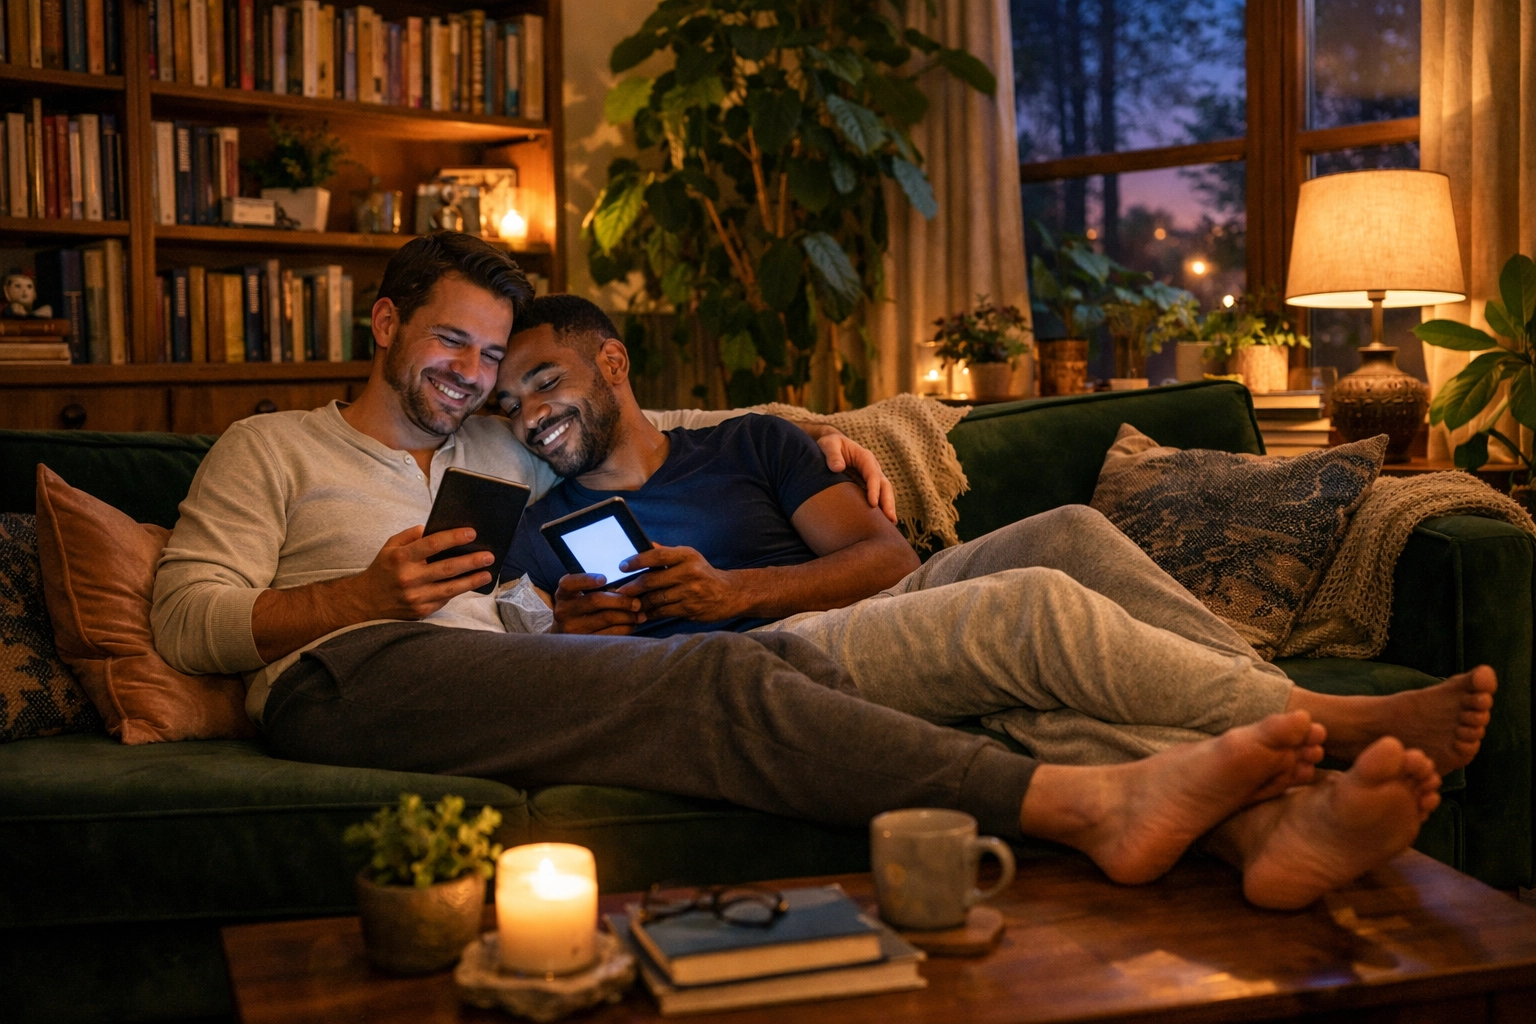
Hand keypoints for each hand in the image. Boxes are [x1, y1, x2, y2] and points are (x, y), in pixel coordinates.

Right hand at [340, 525, 495, 619]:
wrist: (365, 602)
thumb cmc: (383, 570)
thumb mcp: (389, 547)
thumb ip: (409, 535)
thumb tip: (432, 528)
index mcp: (400, 557)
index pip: (431, 545)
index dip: (453, 538)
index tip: (471, 534)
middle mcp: (408, 578)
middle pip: (446, 568)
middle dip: (470, 561)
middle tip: (488, 556)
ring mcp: (415, 597)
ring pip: (450, 589)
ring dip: (471, 580)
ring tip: (487, 573)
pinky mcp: (421, 611)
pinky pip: (444, 599)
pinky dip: (459, 591)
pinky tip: (471, 584)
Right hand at [551, 574, 645, 634]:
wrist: (566, 632)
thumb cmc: (580, 607)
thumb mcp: (579, 594)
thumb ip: (597, 589)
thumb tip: (627, 591)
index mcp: (563, 593)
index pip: (571, 583)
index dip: (587, 580)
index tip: (604, 579)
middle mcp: (564, 611)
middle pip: (595, 601)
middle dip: (621, 600)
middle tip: (637, 603)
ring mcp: (572, 628)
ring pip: (606, 618)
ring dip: (627, 615)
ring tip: (639, 614)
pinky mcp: (583, 642)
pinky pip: (610, 633)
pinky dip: (625, 628)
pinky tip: (632, 624)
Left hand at [615, 544, 739, 620]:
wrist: (728, 593)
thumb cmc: (702, 573)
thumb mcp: (688, 557)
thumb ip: (666, 552)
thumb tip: (644, 544)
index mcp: (687, 555)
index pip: (657, 555)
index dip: (637, 560)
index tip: (622, 566)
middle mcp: (689, 572)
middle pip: (652, 580)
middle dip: (632, 587)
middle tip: (619, 591)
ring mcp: (690, 592)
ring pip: (656, 598)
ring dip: (640, 602)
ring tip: (628, 603)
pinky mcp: (690, 608)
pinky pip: (663, 611)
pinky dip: (651, 612)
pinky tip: (644, 612)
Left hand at [814, 433, 896, 523]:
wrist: (832, 446)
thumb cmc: (830, 445)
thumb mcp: (828, 445)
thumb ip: (832, 454)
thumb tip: (837, 468)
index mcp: (865, 458)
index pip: (873, 475)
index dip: (874, 489)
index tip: (872, 503)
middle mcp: (872, 468)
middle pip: (885, 486)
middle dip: (888, 502)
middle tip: (889, 519)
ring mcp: (872, 478)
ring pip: (884, 494)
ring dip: (888, 508)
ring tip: (890, 525)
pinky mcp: (867, 487)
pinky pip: (877, 498)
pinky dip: (881, 510)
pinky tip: (881, 524)